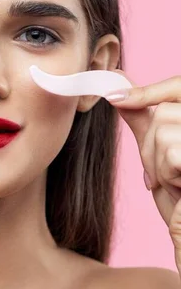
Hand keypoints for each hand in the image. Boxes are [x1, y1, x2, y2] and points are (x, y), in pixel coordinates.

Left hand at [105, 72, 180, 275]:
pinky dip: (168, 174)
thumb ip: (143, 122)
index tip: (113, 96)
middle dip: (150, 145)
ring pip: (164, 131)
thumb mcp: (156, 156)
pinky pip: (172, 153)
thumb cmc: (180, 202)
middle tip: (161, 173)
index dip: (149, 90)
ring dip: (158, 164)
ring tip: (175, 184)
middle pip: (164, 112)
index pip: (178, 86)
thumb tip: (118, 90)